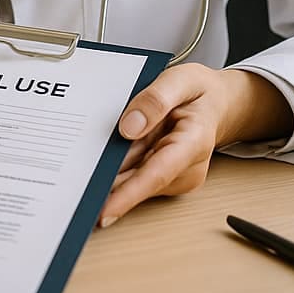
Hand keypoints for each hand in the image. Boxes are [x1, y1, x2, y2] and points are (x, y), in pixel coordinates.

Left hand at [98, 65, 289, 226]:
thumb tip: (129, 126)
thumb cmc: (200, 92)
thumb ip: (155, 99)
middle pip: (139, 181)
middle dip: (107, 186)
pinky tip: (98, 160)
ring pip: (133, 180)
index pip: (157, 174)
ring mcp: (175, 174)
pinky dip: (116, 168)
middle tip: (75, 188)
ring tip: (80, 170)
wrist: (218, 103)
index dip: (129, 195)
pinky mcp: (165, 175)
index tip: (105, 212)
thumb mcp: (181, 80)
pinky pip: (135, 174)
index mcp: (193, 142)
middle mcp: (186, 167)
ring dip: (109, 174)